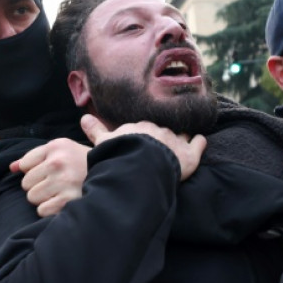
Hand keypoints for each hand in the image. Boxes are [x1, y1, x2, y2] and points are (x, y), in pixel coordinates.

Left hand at [11, 138, 89, 216]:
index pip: (24, 164)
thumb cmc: (85, 164)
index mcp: (56, 146)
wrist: (115, 176)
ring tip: (61, 193)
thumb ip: (36, 156)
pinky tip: (65, 203)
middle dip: (38, 186)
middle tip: (57, 185)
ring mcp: (63, 181)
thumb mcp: (64, 150)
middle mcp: (58, 161)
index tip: (50, 172)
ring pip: (32, 197)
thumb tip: (11, 167)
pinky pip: (42, 210)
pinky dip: (51, 210)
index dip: (35, 171)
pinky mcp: (67, 200)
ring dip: (44, 199)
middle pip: (25, 183)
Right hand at [81, 114, 205, 180]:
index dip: (142, 135)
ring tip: (179, 144)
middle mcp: (159, 129)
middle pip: (162, 131)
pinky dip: (199, 143)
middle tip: (159, 147)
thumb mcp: (103, 143)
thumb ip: (95, 130)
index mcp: (140, 127)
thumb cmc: (119, 154)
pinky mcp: (190, 154)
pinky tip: (200, 142)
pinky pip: (199, 143)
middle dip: (161, 137)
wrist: (140, 165)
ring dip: (180, 138)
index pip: (143, 128)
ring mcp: (176, 140)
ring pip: (181, 134)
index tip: (141, 141)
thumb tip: (83, 117)